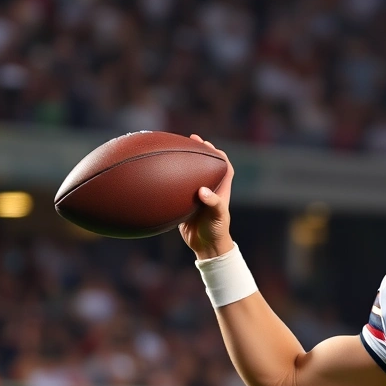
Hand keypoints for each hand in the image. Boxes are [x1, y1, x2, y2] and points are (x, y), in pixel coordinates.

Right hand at [179, 134, 234, 259]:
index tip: (209, 144)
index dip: (219, 154)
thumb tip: (202, 191)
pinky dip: (172, 181)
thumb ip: (213, 203)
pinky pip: (178, 189)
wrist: (206, 247)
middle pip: (207, 166)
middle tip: (191, 139)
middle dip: (201, 152)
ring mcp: (197, 196)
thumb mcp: (217, 216)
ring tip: (174, 149)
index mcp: (221, 190)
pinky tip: (160, 173)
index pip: (225, 167)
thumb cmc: (216, 231)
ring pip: (191, 176)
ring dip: (185, 164)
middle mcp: (209, 190)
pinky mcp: (185, 204)